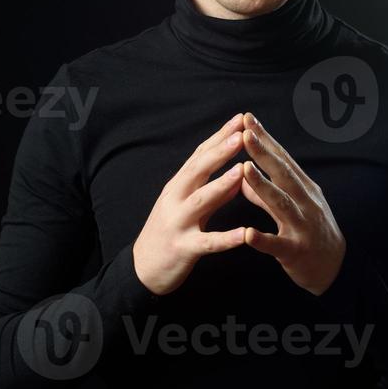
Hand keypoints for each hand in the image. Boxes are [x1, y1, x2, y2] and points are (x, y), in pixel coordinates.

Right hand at [132, 113, 246, 294]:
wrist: (143, 269)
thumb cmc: (170, 233)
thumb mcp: (190, 207)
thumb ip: (215, 193)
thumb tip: (239, 174)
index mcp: (178, 186)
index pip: (200, 155)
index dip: (220, 136)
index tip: (240, 119)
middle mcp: (175, 199)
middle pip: (198, 170)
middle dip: (220, 151)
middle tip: (242, 134)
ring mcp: (178, 223)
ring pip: (200, 200)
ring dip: (221, 184)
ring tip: (241, 171)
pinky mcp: (184, 248)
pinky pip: (207, 242)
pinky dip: (226, 238)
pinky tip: (244, 234)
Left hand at [239, 112, 346, 295]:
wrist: (335, 268)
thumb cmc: (310, 231)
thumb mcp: (292, 206)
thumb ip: (266, 193)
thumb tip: (242, 176)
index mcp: (304, 188)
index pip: (282, 158)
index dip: (265, 138)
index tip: (247, 119)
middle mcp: (306, 202)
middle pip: (283, 174)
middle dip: (263, 153)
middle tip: (245, 133)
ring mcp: (303, 226)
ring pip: (281, 204)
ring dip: (262, 186)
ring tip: (243, 170)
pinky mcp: (296, 251)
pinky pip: (278, 245)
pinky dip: (263, 239)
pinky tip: (248, 234)